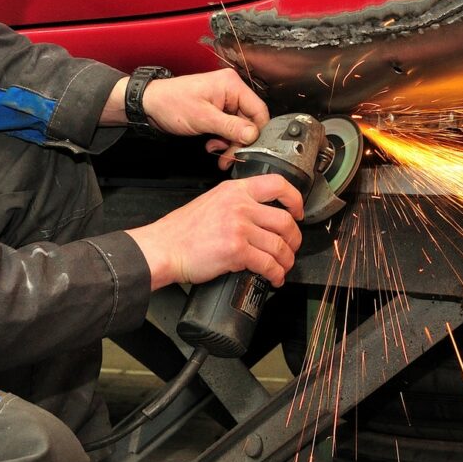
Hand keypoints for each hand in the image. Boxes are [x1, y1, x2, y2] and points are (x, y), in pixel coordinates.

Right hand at [125, 174, 303, 289]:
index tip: (297, 211)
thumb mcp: (212, 201)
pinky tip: (273, 278)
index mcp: (234, 189)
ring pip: (280, 245)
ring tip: (282, 267)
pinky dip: (276, 274)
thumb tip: (262, 215)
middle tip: (291, 247)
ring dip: (286, 261)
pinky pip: (268, 264)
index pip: (277, 183)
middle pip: (285, 220)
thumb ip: (236, 202)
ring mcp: (238, 227)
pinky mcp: (236, 250)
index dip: (295, 199)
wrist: (165, 247)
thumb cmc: (184, 229)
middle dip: (294, 239)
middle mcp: (239, 204)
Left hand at [140, 68, 268, 148]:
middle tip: (229, 157)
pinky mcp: (216, 111)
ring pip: (239, 128)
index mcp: (232, 85)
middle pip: (249, 122)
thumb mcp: (203, 118)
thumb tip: (253, 134)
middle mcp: (231, 91)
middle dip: (239, 142)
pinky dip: (222, 139)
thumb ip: (230, 127)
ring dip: (229, 143)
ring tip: (217, 153)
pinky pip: (228, 128)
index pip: (259, 110)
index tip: (248, 149)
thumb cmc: (171, 103)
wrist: (150, 104)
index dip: (256, 132)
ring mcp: (224, 101)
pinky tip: (212, 145)